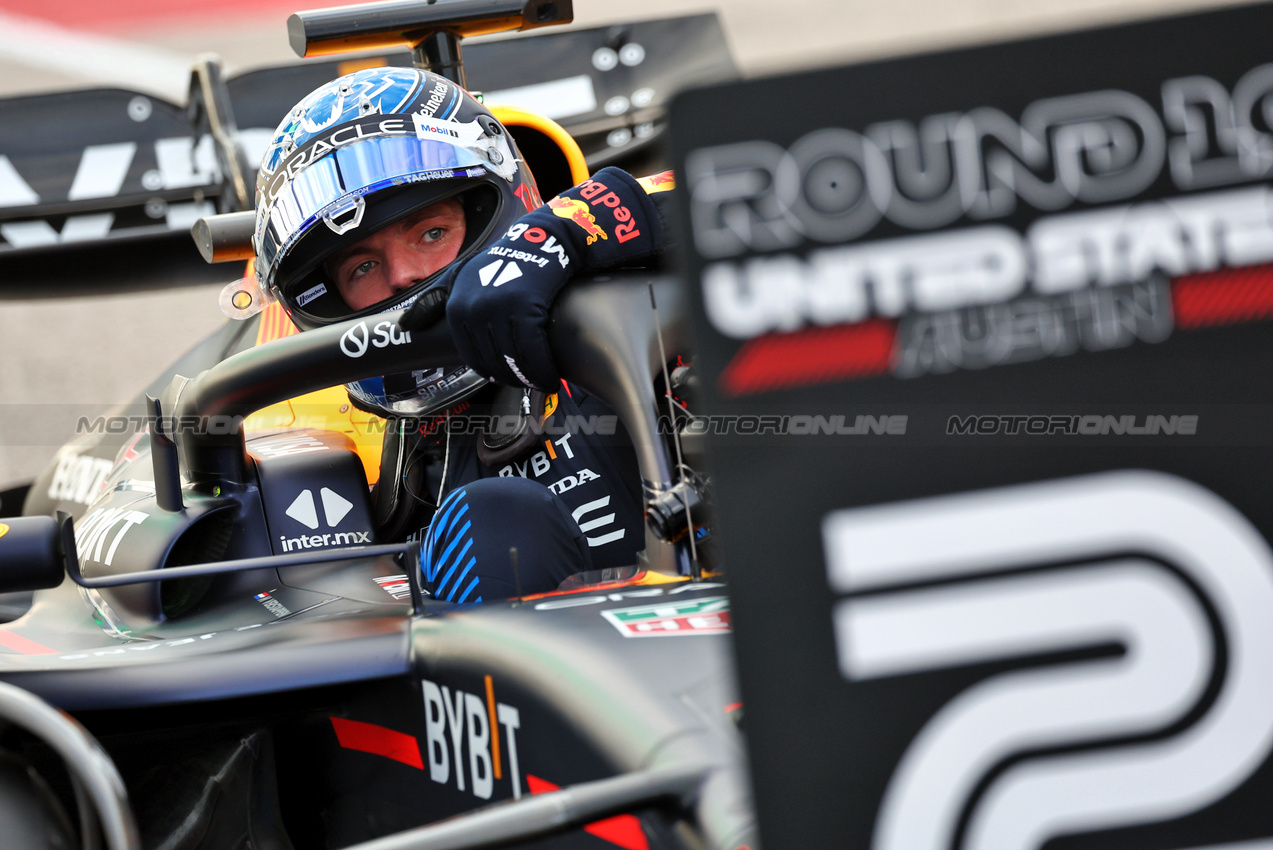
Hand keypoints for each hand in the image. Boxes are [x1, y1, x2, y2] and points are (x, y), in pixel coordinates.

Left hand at [446, 167, 662, 389]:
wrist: (541, 242)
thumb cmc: (503, 261)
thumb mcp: (460, 276)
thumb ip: (434, 301)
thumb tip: (406, 324)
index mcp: (457, 307)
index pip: (472, 356)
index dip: (491, 372)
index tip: (506, 377)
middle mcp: (475, 309)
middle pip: (494, 361)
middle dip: (513, 377)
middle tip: (528, 382)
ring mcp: (501, 309)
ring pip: (514, 360)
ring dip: (529, 377)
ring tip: (541, 382)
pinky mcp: (527, 308)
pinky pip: (533, 351)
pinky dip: (543, 369)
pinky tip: (550, 376)